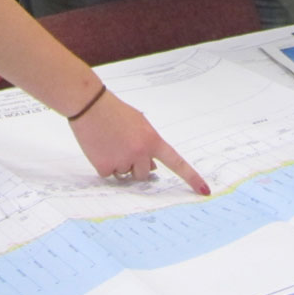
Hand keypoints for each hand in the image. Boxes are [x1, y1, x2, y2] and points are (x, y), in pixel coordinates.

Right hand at [68, 89, 208, 195]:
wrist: (89, 104)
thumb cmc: (113, 111)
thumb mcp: (138, 123)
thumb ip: (148, 144)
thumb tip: (151, 168)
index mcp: (152, 139)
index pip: (176, 162)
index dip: (191, 177)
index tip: (204, 190)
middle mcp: (140, 152)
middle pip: (144, 173)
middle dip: (136, 165)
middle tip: (122, 147)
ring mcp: (123, 160)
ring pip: (126, 175)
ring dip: (120, 165)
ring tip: (109, 144)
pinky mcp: (105, 166)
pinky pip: (109, 175)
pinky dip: (104, 165)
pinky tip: (99, 148)